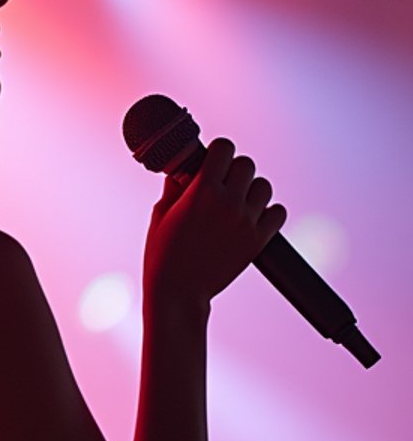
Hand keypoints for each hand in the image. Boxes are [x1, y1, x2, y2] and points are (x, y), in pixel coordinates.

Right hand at [143, 138, 286, 307]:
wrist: (178, 292)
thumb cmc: (162, 253)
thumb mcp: (161, 214)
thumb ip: (175, 186)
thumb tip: (182, 167)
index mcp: (202, 191)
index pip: (225, 148)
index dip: (218, 152)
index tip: (212, 163)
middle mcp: (228, 203)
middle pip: (246, 164)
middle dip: (233, 171)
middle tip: (222, 185)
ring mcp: (246, 222)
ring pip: (264, 186)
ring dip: (252, 190)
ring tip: (237, 203)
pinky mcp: (258, 241)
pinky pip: (278, 212)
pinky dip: (269, 212)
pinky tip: (252, 218)